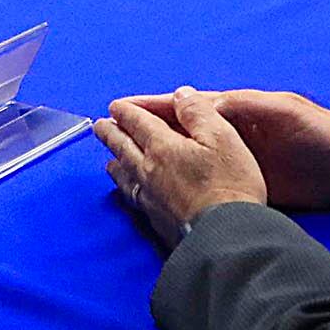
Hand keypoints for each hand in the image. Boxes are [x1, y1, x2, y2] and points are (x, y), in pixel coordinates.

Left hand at [92, 87, 271, 248]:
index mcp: (163, 147)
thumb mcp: (222, 137)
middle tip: (100, 127)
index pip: (138, 123)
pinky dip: (125, 188)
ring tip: (109, 159)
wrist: (226, 235)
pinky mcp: (156, 220)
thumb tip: (181, 94)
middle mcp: (149, 171)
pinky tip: (129, 191)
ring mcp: (150, 197)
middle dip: (111, 134)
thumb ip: (198, 112)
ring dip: (115, 162)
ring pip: (124, 174)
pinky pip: (132, 197)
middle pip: (123, 148)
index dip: (126, 112)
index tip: (115, 106)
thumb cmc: (229, 185)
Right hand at [109, 89, 329, 212]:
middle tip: (108, 132)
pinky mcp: (246, 185)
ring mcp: (236, 161)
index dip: (154, 106)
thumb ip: (244, 105)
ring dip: (157, 156)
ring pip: (187, 157)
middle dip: (145, 129)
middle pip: (180, 130)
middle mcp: (230, 134)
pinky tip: (160, 190)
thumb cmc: (319, 133)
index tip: (121, 107)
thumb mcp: (283, 110)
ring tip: (121, 162)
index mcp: (237, 111)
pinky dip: (180, 183)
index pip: (187, 105)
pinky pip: (204, 181)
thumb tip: (201, 101)